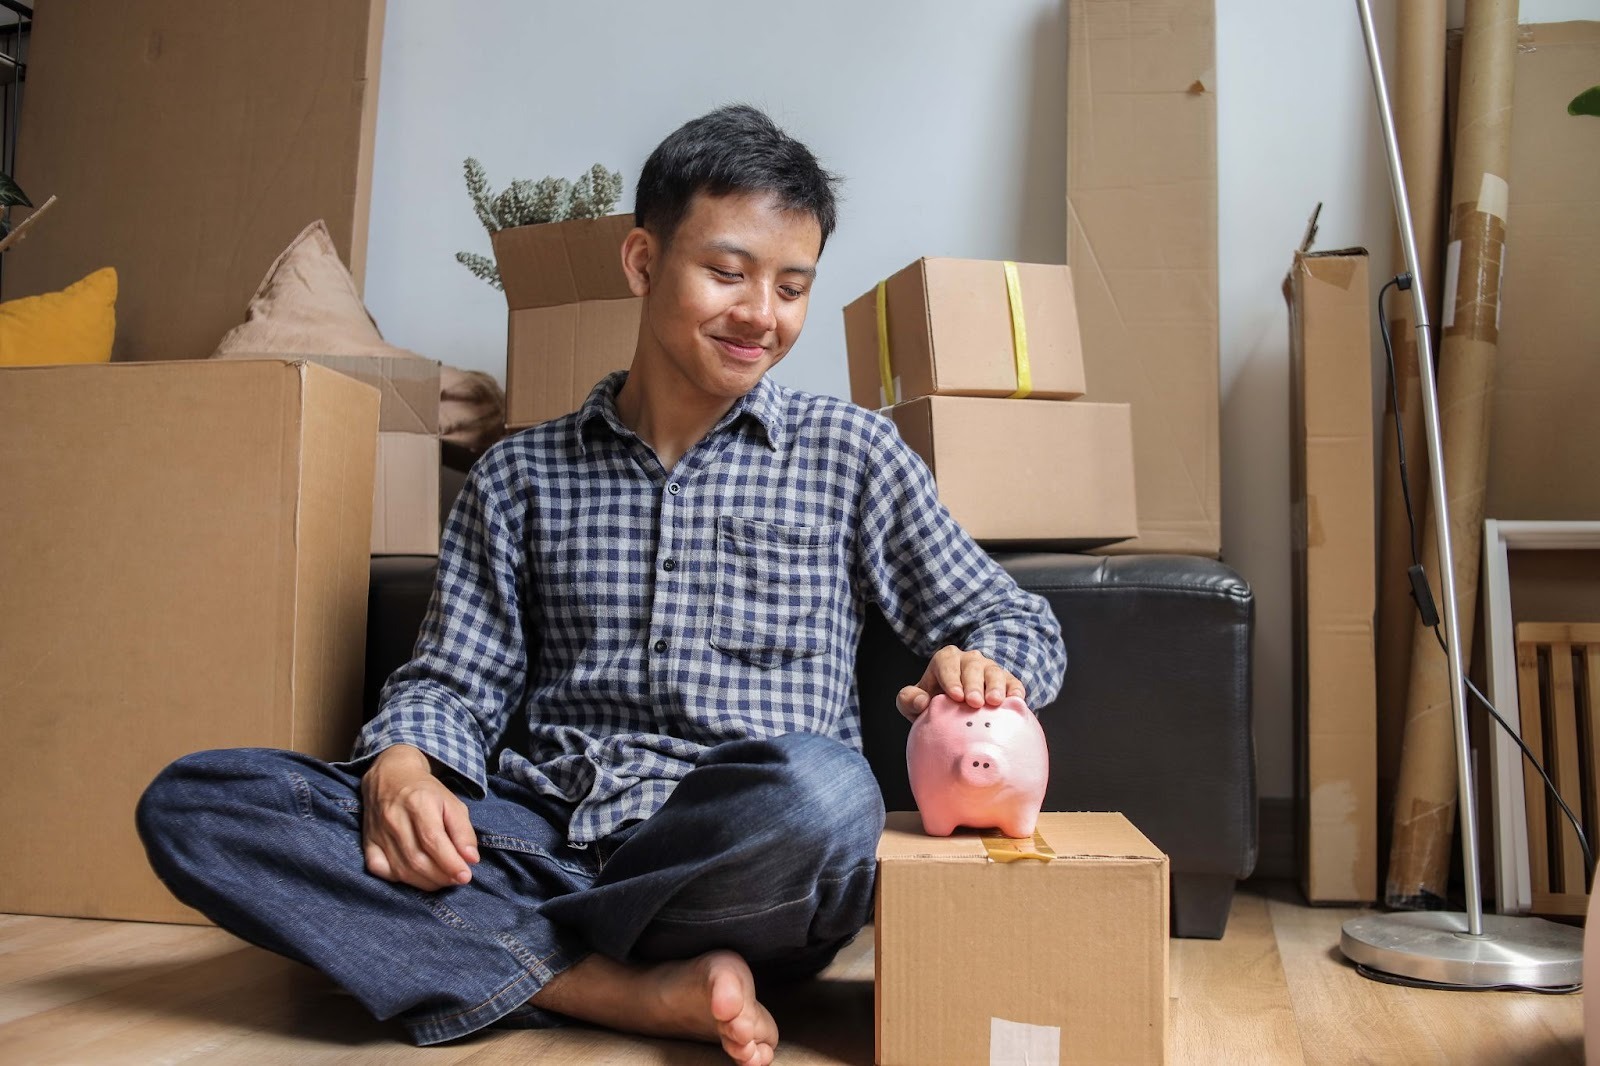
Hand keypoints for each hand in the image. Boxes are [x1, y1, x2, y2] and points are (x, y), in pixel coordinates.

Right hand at [361, 744, 479, 890]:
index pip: (433, 840)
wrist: (390, 777)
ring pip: (401, 869)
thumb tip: (471, 859)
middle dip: (441, 876)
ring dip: (426, 882)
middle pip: (417, 859)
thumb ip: (463, 831)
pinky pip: (380, 870)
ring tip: (443, 879)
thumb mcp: (452, 802)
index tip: (465, 875)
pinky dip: (400, 880)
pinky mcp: (367, 842)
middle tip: (457, 878)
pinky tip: (417, 876)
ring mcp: (377, 832)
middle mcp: (394, 818)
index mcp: (418, 803)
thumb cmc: (426, 792)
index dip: (450, 863)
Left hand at [896, 645, 1025, 721]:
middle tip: (974, 702)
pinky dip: (1015, 690)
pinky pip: (1013, 683)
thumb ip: (909, 700)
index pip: (947, 663)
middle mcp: (970, 661)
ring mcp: (990, 670)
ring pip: (994, 672)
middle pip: (973, 666)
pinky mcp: (1007, 682)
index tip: (955, 696)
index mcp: (946, 660)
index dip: (951, 678)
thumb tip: (922, 701)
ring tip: (994, 702)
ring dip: (995, 686)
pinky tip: (1015, 700)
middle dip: (973, 684)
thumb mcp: (914, 704)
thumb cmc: (933, 705)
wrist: (955, 714)